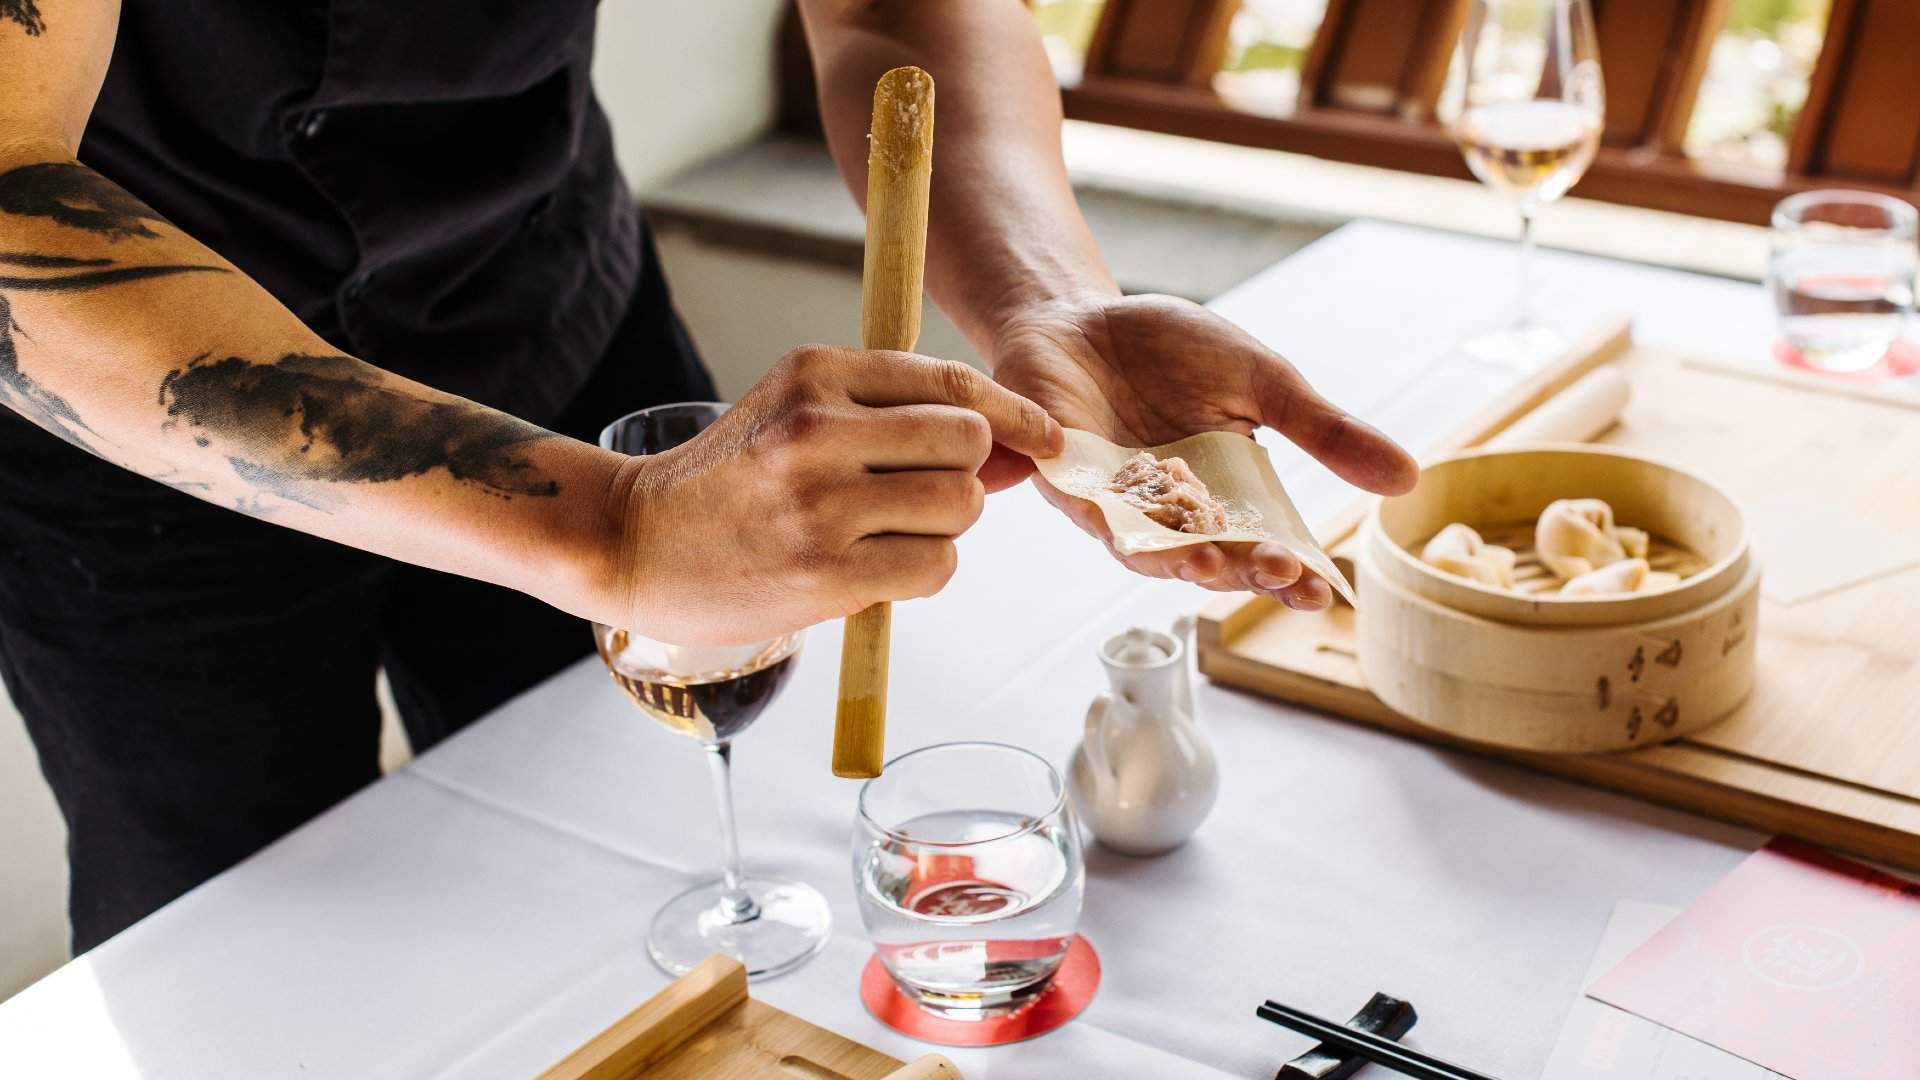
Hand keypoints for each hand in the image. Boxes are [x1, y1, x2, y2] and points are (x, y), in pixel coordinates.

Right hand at [605, 344, 1062, 644]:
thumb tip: (1016, 443)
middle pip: (970, 442)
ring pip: (960, 506)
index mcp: (815, 373)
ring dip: (944, 528)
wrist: (634, 542)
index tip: (1044, 437)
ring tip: (888, 535)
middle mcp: (819, 428)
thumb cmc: (729, 480)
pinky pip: (934, 567)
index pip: (952, 382)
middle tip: (918, 496)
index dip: (1014, 412)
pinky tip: (878, 569)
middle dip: (966, 474)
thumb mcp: (794, 411)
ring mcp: (821, 503)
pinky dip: (923, 570)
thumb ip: (894, 417)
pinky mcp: (824, 573)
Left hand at [990, 293, 1416, 609]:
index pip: (1266, 550)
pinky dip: (1099, 519)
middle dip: (1245, 573)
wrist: (1084, 317)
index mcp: (1225, 498)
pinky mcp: (1065, 482)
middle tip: (1280, 572)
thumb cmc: (1172, 350)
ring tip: (1210, 565)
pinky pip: (1082, 510)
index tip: (1324, 592)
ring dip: (1177, 563)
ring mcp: (1115, 507)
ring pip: (1148, 551)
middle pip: (1213, 561)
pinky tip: (1117, 529)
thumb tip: (1410, 478)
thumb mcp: (1263, 382)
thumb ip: (1324, 432)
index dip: (1293, 577)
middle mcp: (1171, 517)